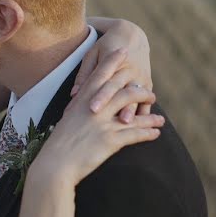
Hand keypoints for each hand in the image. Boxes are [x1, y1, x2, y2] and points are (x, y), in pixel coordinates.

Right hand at [29, 49, 162, 187]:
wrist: (55, 164)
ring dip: (150, 115)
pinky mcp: (110, 140)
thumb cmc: (58, 145)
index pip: (101, 75)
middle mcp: (94, 108)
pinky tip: (156, 134)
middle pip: (124, 90)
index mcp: (82, 100)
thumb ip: (79, 109)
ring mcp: (103, 123)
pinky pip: (136, 133)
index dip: (113, 62)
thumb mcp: (68, 120)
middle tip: (150, 92)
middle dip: (141, 89)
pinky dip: (148, 133)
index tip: (124, 51)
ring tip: (160, 119)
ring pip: (134, 111)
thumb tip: (84, 103)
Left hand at [72, 20, 151, 122]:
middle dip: (110, 102)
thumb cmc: (105, 47)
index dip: (98, 93)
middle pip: (117, 86)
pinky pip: (146, 98)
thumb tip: (74, 94)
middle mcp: (128, 68)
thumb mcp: (92, 54)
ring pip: (135, 94)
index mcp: (112, 59)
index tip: (91, 108)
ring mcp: (140, 75)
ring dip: (131, 108)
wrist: (132, 36)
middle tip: (103, 116)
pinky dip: (144, 111)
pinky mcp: (148, 83)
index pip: (103, 78)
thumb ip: (84, 74)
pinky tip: (141, 125)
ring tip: (125, 122)